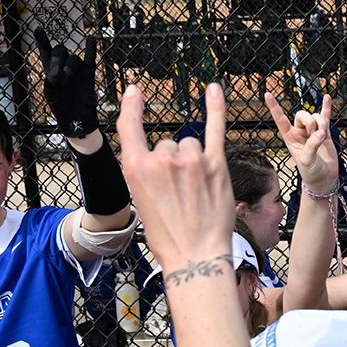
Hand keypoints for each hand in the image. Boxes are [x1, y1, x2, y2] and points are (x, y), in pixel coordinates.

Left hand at [36, 29, 100, 137]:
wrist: (75, 117)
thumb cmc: (62, 105)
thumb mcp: (50, 94)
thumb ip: (51, 81)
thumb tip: (59, 72)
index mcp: (51, 68)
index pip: (46, 50)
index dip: (42, 39)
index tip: (39, 30)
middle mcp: (63, 65)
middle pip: (59, 50)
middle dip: (56, 62)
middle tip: (56, 77)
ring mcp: (77, 68)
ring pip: (73, 59)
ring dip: (68, 71)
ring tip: (65, 85)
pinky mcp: (88, 72)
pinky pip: (90, 57)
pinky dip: (91, 48)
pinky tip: (91, 39)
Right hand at [117, 83, 235, 275]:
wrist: (196, 256)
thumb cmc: (168, 235)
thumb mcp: (141, 200)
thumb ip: (146, 171)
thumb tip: (161, 154)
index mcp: (136, 167)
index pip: (129, 126)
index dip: (132, 106)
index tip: (134, 91)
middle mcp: (162, 159)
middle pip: (167, 143)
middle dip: (173, 164)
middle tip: (178, 195)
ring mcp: (191, 160)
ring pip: (191, 145)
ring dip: (194, 162)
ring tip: (196, 191)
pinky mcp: (216, 165)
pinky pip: (216, 128)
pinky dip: (216, 108)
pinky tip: (214, 90)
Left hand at [264, 91, 338, 195]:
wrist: (323, 178)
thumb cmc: (311, 172)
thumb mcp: (306, 160)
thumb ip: (312, 145)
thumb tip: (320, 133)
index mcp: (290, 137)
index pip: (280, 119)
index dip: (274, 107)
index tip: (268, 95)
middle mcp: (300, 132)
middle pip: (302, 115)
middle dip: (310, 122)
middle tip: (314, 135)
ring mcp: (312, 131)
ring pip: (316, 116)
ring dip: (321, 124)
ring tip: (322, 137)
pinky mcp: (324, 133)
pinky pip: (325, 116)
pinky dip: (326, 107)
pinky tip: (327, 98)